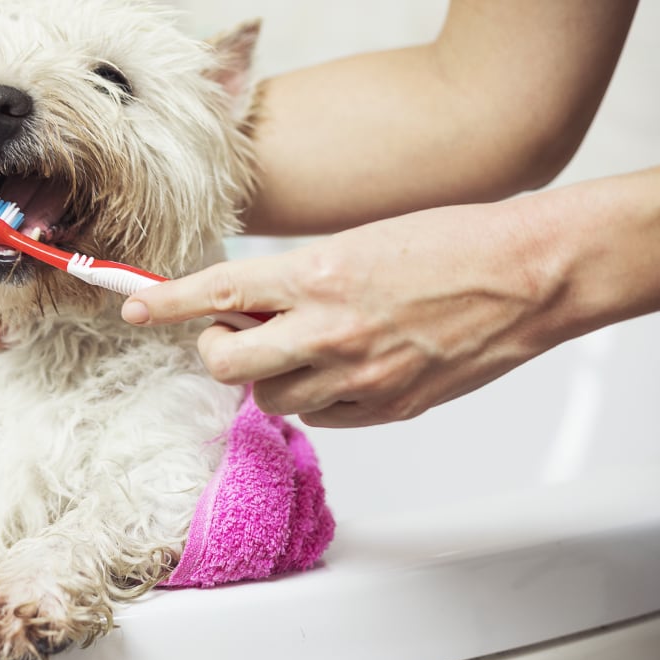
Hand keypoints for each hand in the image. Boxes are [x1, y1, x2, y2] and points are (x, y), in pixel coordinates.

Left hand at [122, 202, 557, 426]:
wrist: (527, 277)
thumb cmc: (451, 244)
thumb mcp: (357, 244)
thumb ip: (297, 281)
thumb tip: (249, 307)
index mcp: (316, 275)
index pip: (217, 291)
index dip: (165, 302)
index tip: (132, 304)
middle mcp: (327, 331)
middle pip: (228, 365)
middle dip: (218, 352)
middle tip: (234, 333)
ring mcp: (357, 377)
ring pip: (271, 398)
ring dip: (272, 374)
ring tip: (308, 345)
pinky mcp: (386, 408)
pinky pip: (321, 415)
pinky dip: (317, 396)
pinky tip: (344, 367)